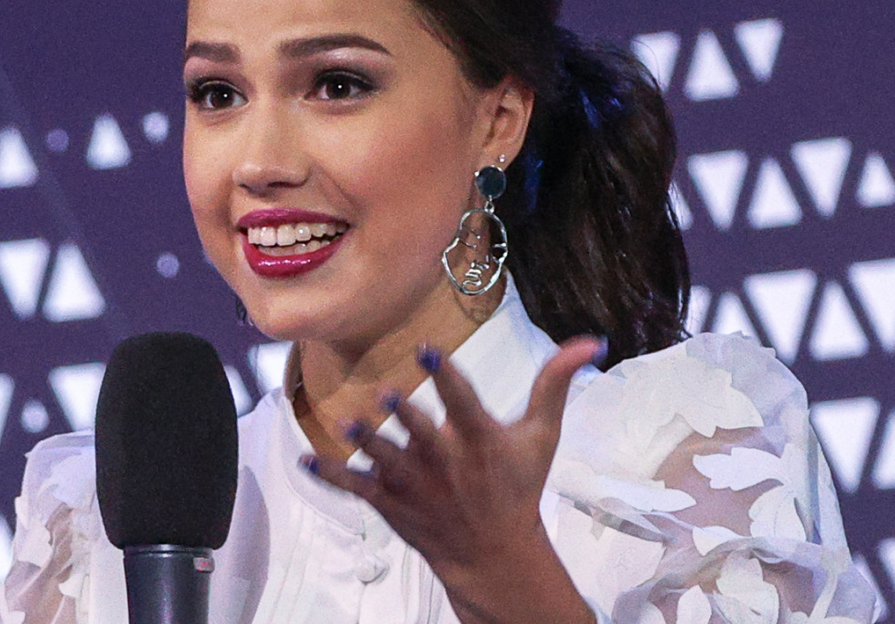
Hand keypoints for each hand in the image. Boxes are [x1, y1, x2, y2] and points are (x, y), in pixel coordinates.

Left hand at [303, 336, 601, 623]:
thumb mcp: (541, 436)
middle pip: (423, 436)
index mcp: (481, 442)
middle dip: (406, 417)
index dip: (447, 376)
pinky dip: (330, 476)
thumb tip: (589, 340)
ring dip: (367, 444)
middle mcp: (447, 464)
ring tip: (349, 424)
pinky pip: (356, 488)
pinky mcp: (391, 503)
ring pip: (386, 461)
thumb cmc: (517, 486)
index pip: (462, 402)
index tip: (429, 348)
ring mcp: (415, 486)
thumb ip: (555, 384)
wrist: (494, 553)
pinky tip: (305, 460)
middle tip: (388, 395)